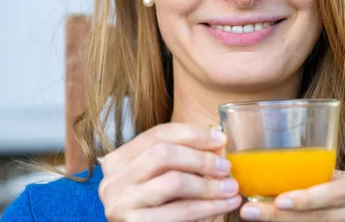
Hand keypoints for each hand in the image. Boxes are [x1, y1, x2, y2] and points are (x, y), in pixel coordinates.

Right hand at [98, 123, 241, 221]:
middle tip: (226, 167)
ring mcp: (120, 204)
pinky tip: (225, 204)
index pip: (157, 134)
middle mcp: (113, 180)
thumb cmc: (160, 208)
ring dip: (209, 185)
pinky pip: (180, 211)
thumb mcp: (163, 178)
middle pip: (164, 154)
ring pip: (174, 182)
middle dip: (201, 159)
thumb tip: (217, 142)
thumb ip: (180, 159)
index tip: (221, 138)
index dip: (193, 133)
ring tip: (232, 188)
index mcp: (119, 160)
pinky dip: (209, 207)